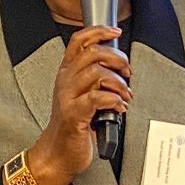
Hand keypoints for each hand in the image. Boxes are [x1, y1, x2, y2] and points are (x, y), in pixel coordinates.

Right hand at [33, 24, 132, 181]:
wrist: (58, 153)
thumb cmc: (73, 126)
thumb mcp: (80, 95)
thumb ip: (95, 79)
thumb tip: (120, 68)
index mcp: (67, 73)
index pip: (79, 41)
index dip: (99, 31)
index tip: (115, 32)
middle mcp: (66, 81)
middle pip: (93, 53)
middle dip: (118, 60)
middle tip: (127, 73)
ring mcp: (68, 97)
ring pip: (98, 73)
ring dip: (119, 83)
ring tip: (125, 96)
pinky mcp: (75, 115)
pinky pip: (97, 98)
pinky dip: (114, 100)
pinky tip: (119, 107)